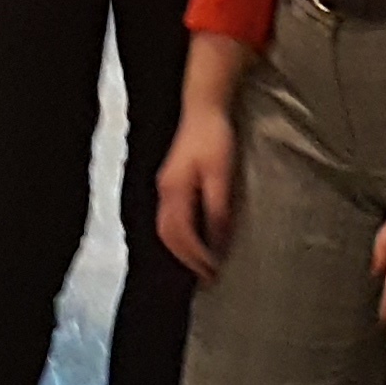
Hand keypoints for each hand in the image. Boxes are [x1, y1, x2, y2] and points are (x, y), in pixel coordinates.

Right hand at [157, 101, 238, 279]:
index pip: (182, 235)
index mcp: (175, 191)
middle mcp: (164, 191)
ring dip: (181, 250)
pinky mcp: (170, 182)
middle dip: (186, 260)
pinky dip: (179, 236)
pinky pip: (168, 218)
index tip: (214, 272)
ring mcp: (165, 186)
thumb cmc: (215, 138)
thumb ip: (217, 209)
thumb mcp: (221, 175)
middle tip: (208, 278)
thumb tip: (218, 242)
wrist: (204, 107)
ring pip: (164, 228)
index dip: (197, 257)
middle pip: (168, 236)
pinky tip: (193, 240)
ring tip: (200, 265)